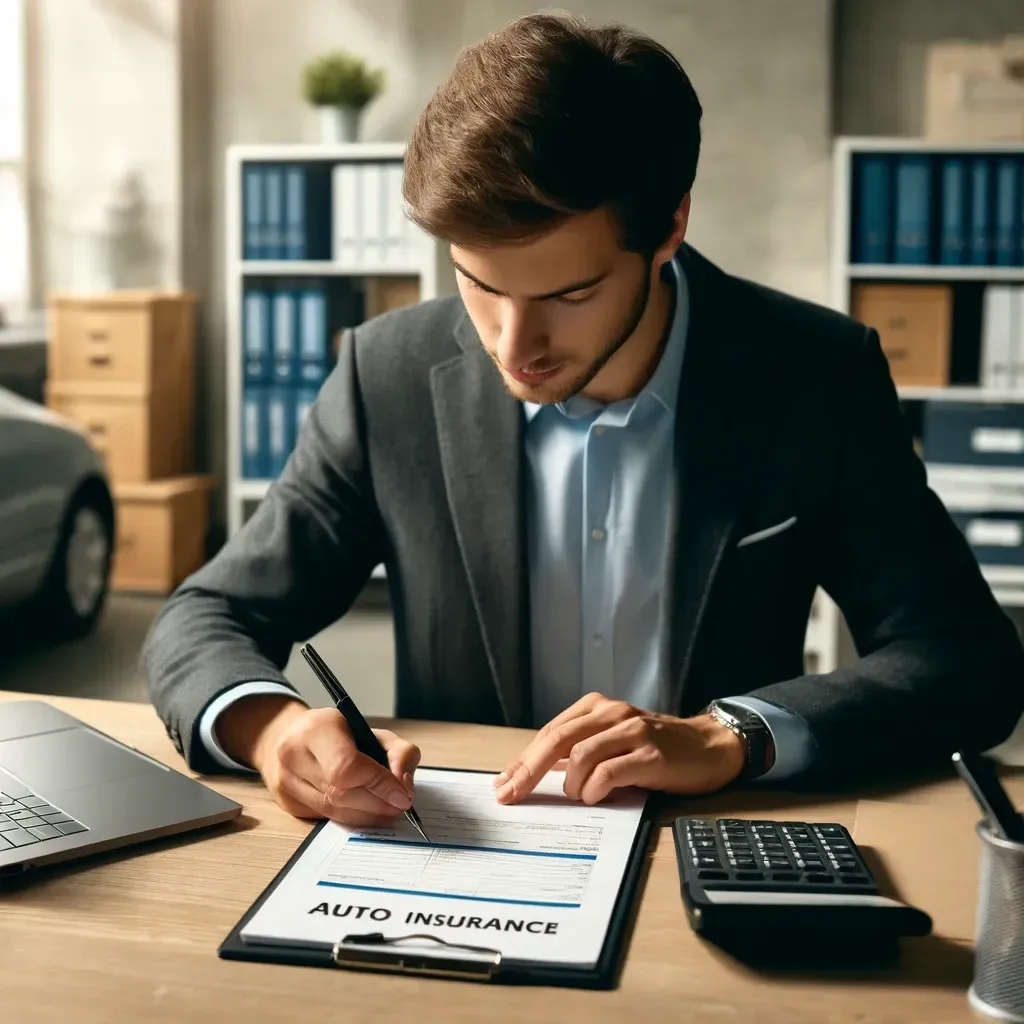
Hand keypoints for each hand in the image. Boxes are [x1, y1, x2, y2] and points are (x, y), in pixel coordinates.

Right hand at [224, 696, 420, 824]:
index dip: (378, 785)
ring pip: (333, 811)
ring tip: (388, 810)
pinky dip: (351, 818)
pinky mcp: (287, 802)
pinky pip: (325, 817)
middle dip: (377, 804)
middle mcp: (294, 755)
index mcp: (316, 729)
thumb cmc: (339, 733)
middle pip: (341, 793)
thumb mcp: (374, 730)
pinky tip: (367, 813)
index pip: (347, 766)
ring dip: (367, 816)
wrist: (294, 737)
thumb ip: (398, 752)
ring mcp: (286, 781)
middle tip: (400, 805)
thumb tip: (404, 785)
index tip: (402, 795)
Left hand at [493, 692, 745, 804]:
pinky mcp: (651, 753)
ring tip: (580, 796)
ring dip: (572, 784)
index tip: (503, 784)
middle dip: (529, 770)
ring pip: (580, 754)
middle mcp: (612, 713)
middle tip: (511, 794)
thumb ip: (579, 752)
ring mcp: (633, 731)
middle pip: (557, 739)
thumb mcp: (613, 742)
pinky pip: (610, 771)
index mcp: (597, 707)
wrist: (709, 746)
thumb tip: (536, 774)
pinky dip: (596, 788)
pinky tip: (597, 796)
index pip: (550, 733)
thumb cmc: (657, 748)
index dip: (523, 760)